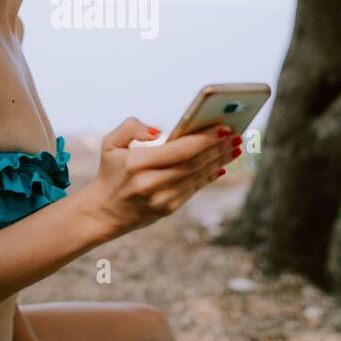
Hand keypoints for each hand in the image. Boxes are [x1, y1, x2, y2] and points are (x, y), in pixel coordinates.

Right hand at [84, 116, 239, 238]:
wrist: (102, 212)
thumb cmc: (110, 172)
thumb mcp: (109, 144)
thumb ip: (130, 127)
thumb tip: (159, 131)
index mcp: (136, 164)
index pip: (180, 149)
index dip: (205, 139)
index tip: (225, 128)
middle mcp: (150, 183)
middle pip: (194, 163)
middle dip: (219, 148)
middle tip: (237, 135)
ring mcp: (161, 199)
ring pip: (197, 176)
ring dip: (219, 161)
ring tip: (235, 148)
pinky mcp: (167, 209)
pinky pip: (194, 189)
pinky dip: (209, 176)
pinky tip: (221, 165)